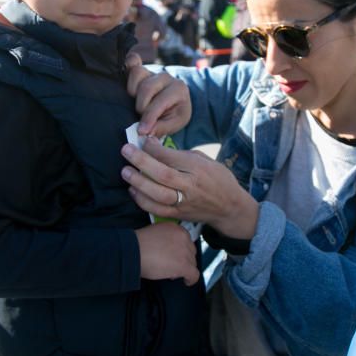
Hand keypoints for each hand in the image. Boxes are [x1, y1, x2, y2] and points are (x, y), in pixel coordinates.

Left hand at [121, 138, 259, 239]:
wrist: (229, 207)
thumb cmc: (218, 179)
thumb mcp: (205, 160)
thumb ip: (182, 155)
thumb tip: (155, 148)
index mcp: (199, 168)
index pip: (172, 157)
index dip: (154, 148)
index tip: (143, 140)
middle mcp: (192, 186)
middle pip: (163, 174)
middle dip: (141, 161)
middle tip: (126, 150)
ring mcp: (185, 202)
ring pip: (158, 194)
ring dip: (138, 182)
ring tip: (125, 171)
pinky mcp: (179, 214)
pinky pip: (157, 209)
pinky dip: (142, 200)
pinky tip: (133, 190)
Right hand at [124, 54, 191, 136]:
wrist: (176, 101)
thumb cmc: (175, 112)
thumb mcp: (175, 123)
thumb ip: (161, 128)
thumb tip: (145, 132)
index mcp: (178, 89)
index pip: (159, 102)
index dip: (148, 118)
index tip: (141, 131)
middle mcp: (165, 77)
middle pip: (146, 88)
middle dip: (141, 106)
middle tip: (141, 116)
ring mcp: (152, 71)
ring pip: (137, 74)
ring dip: (133, 91)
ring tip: (136, 102)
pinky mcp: (141, 69)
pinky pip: (132, 60)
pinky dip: (127, 66)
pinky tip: (124, 78)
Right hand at [134, 222, 199, 284]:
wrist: (133, 252)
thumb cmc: (138, 244)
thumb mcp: (156, 232)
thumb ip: (167, 238)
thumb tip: (171, 250)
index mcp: (177, 229)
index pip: (186, 241)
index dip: (181, 250)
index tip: (173, 256)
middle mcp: (184, 238)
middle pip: (191, 252)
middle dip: (183, 259)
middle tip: (171, 265)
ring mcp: (185, 252)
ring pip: (192, 263)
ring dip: (184, 268)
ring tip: (171, 273)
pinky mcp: (184, 265)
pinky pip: (194, 274)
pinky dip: (191, 279)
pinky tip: (186, 282)